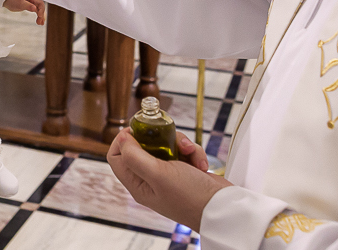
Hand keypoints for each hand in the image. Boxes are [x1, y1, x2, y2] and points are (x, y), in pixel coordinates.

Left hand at [2, 0, 45, 24]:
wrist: (7, 0)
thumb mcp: (20, 3)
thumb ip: (28, 5)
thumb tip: (35, 8)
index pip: (40, 3)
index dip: (41, 9)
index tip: (39, 15)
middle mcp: (33, 0)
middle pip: (40, 7)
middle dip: (41, 15)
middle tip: (40, 22)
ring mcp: (32, 4)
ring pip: (39, 10)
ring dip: (40, 17)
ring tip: (40, 23)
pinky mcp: (30, 7)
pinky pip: (36, 11)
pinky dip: (38, 16)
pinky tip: (38, 21)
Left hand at [106, 129, 230, 230]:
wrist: (222, 207)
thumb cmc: (190, 196)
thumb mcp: (158, 174)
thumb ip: (135, 156)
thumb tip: (121, 138)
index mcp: (138, 184)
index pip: (116, 157)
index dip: (123, 140)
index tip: (138, 130)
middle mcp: (150, 180)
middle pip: (141, 146)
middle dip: (158, 138)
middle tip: (168, 136)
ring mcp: (168, 175)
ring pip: (165, 146)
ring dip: (180, 144)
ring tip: (189, 151)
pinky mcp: (184, 171)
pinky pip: (183, 152)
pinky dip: (192, 152)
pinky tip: (201, 163)